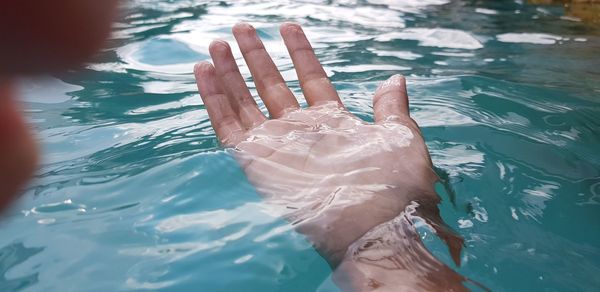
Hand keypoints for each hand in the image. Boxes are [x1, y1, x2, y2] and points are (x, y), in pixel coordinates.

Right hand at [194, 22, 469, 290]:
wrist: (378, 230)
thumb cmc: (396, 188)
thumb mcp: (401, 138)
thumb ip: (392, 108)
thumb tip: (394, 79)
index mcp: (334, 123)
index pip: (311, 78)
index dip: (299, 52)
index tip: (287, 26)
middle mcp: (301, 132)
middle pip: (271, 86)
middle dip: (256, 57)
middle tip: (241, 27)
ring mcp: (276, 146)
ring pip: (244, 102)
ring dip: (229, 72)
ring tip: (217, 43)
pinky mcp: (255, 162)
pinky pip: (227, 125)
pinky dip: (213, 98)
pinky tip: (204, 71)